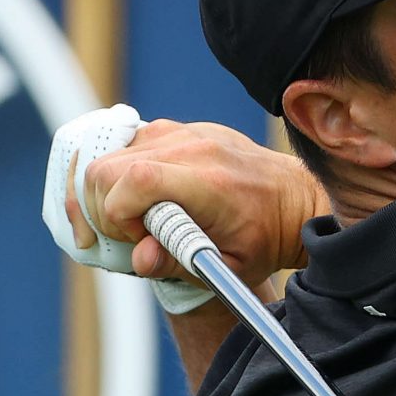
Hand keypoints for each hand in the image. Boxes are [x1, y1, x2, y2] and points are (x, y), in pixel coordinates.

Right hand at [65, 119, 325, 289]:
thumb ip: (177, 263)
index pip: (132, 182)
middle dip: (101, 208)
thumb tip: (139, 258)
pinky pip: (127, 144)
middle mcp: (192, 147)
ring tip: (131, 220)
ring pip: (109, 154)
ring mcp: (183, 132)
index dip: (118, 217)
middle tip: (129, 235)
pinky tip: (136, 197)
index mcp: (208, 182)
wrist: (294, 200)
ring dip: (106, 191)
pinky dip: (119, 172)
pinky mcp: (178, 129)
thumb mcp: (227, 266)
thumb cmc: (262, 238)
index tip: (141, 240)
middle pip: (106, 168)